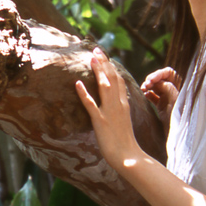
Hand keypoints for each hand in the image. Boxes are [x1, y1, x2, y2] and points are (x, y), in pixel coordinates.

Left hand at [74, 49, 142, 167]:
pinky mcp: (100, 121)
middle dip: (104, 62)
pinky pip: (91, 105)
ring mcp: (110, 112)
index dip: (111, 67)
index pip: (119, 80)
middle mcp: (118, 104)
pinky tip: (77, 83)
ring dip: (97, 70)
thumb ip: (120, 111)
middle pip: (112, 78)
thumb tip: (117, 103)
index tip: (104, 56)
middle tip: (96, 49)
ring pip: (104, 86)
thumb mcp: (124, 122)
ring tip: (91, 57)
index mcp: (124, 104)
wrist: (128, 156)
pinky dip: (84, 93)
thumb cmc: (126, 144)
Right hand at [141, 67, 180, 116]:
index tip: (150, 80)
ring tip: (143, 89)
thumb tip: (159, 82)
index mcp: (180, 87)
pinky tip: (144, 95)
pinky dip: (148, 94)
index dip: (159, 74)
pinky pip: (153, 96)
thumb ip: (168, 88)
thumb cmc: (179, 118)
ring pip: (155, 86)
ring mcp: (167, 98)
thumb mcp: (174, 101)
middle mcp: (174, 90)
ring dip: (148, 86)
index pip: (169, 73)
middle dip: (151, 79)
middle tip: (145, 86)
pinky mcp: (161, 106)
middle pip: (161, 78)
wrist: (176, 134)